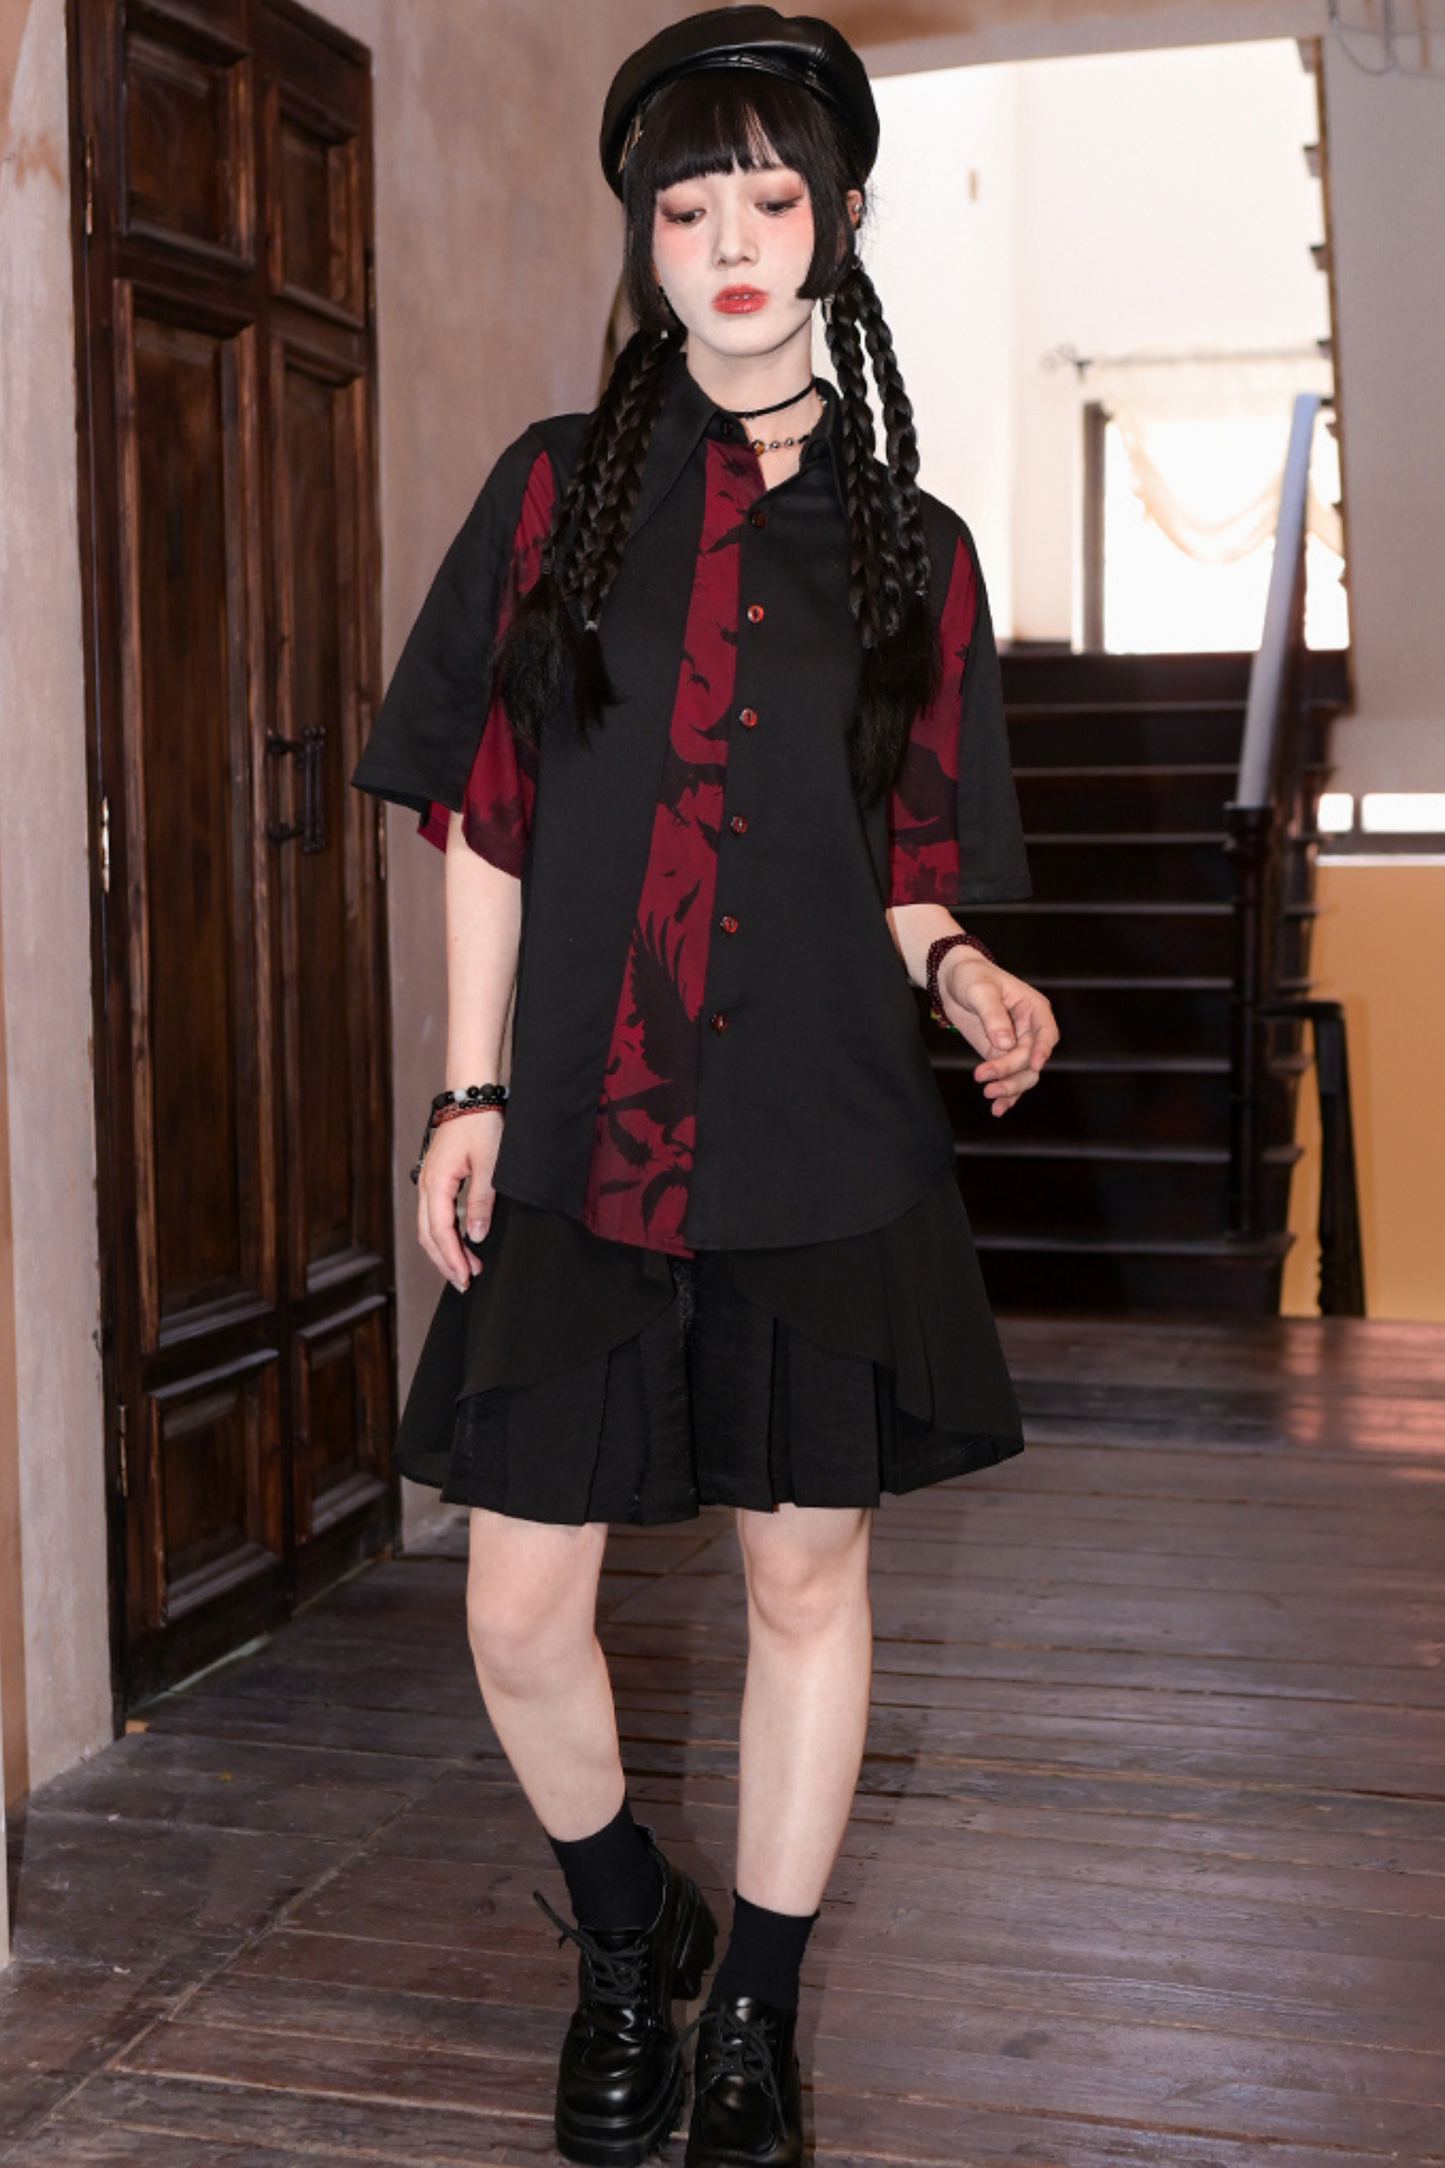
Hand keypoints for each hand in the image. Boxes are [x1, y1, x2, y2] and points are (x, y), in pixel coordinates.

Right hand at [417, 1111, 503, 1290]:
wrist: (472, 1096)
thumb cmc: (481, 1124)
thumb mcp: (489, 1164)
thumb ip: (482, 1200)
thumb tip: (476, 1234)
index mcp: (436, 1184)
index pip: (440, 1232)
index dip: (453, 1258)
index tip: (467, 1277)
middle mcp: (426, 1185)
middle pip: (428, 1235)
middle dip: (445, 1262)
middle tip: (465, 1283)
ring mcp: (428, 1182)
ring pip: (428, 1227)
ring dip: (444, 1250)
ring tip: (465, 1269)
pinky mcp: (436, 1179)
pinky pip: (434, 1215)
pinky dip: (444, 1234)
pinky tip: (459, 1242)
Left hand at [938, 953, 1058, 1116]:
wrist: (952, 980)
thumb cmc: (972, 976)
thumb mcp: (981, 990)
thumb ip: (994, 1016)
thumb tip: (1005, 1044)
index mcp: (1034, 1009)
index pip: (1046, 1033)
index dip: (1042, 1050)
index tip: (1034, 1064)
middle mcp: (1031, 1030)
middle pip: (1031, 1059)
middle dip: (1011, 1071)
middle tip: (983, 1076)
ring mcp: (1017, 1046)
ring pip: (1023, 1074)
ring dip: (1009, 1087)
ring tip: (987, 1094)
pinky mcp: (1001, 1057)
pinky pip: (1010, 1079)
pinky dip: (1006, 1095)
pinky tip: (997, 1109)